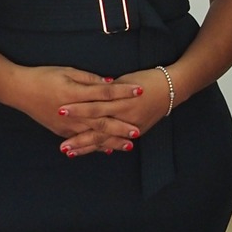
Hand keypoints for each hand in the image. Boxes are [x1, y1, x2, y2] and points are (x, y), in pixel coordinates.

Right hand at [11, 65, 144, 158]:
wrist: (19, 90)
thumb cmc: (44, 76)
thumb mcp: (67, 71)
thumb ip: (89, 79)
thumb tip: (109, 84)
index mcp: (75, 93)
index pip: (105, 93)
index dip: (123, 92)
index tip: (139, 91)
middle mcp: (72, 112)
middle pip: (101, 120)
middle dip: (121, 127)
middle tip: (138, 131)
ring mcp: (66, 125)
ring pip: (93, 135)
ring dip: (112, 141)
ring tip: (128, 145)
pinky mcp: (61, 131)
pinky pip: (81, 141)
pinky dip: (95, 146)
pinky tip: (107, 149)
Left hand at [57, 68, 173, 155]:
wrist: (172, 87)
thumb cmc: (147, 78)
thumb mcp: (124, 79)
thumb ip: (105, 89)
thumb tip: (88, 92)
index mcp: (120, 99)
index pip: (94, 105)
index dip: (77, 109)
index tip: (60, 112)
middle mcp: (125, 114)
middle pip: (98, 128)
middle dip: (80, 139)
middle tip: (62, 147)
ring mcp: (132, 125)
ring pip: (106, 138)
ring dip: (88, 147)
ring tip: (70, 153)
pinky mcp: (139, 130)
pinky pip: (117, 140)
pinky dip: (104, 146)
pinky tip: (90, 152)